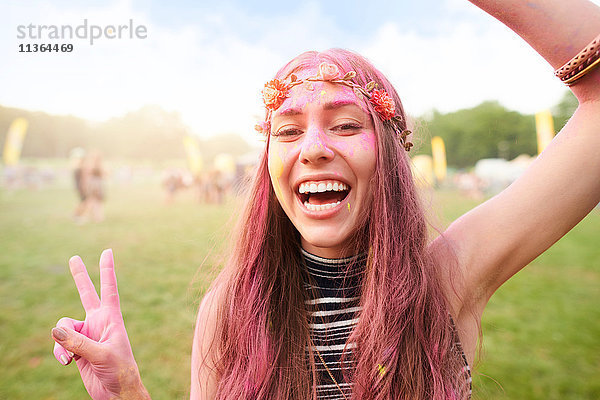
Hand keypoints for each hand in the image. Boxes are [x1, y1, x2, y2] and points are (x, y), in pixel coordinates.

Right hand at [51, 249, 149, 399]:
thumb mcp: (102, 354)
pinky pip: (60, 343)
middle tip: (74, 257)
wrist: (116, 392)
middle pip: (87, 294)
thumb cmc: (120, 370)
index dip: (107, 270)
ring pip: (63, 325)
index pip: (109, 289)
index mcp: (112, 318)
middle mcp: (98, 322)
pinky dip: (60, 352)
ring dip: (62, 341)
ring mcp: (87, 334)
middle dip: (80, 276)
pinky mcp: (77, 348)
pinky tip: (67, 363)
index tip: (107, 251)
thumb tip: (55, 330)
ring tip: (70, 357)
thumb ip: (78, 342)